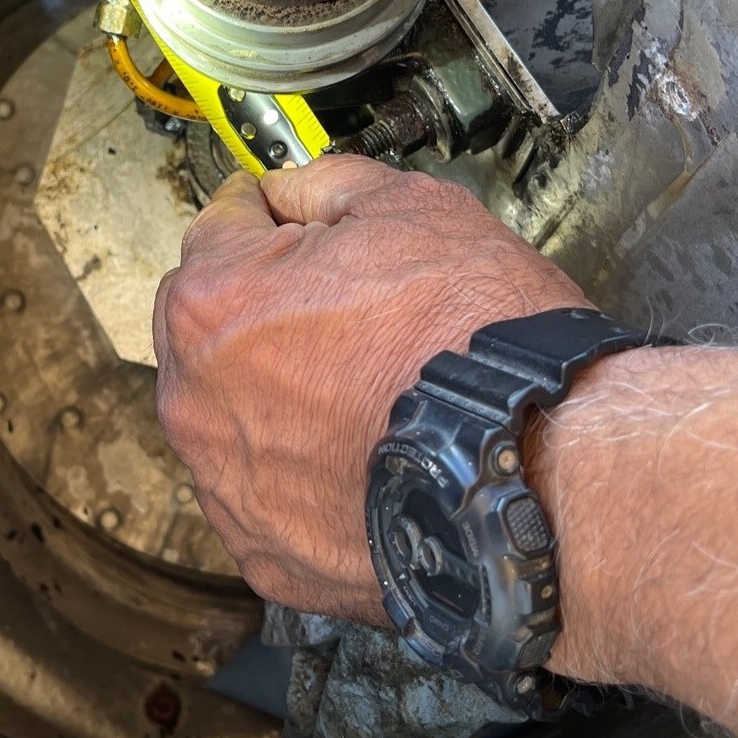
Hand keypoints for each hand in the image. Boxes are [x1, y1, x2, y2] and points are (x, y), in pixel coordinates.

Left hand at [153, 156, 586, 623]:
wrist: (542, 476)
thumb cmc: (478, 340)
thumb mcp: (411, 206)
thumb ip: (323, 183)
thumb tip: (289, 192)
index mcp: (214, 299)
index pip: (220, 222)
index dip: (273, 215)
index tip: (305, 229)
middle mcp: (195, 397)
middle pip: (205, 320)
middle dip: (255, 303)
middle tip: (343, 311)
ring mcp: (225, 486)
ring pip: (227, 410)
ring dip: (271, 391)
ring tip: (362, 390)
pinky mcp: (265, 554)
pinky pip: (261, 491)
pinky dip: (297, 472)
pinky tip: (361, 454)